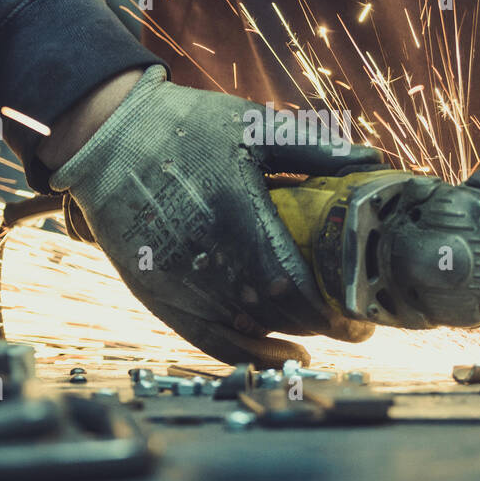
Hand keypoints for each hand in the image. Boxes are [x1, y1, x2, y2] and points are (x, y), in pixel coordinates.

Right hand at [45, 66, 382, 365]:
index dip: (332, 310)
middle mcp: (208, 256)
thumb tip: (370, 161)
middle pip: (277, 313)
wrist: (109, 137)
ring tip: (322, 333)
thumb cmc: (185, 127)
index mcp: (238, 214)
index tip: (362, 316)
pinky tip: (281, 354)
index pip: (295, 284)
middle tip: (354, 325)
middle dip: (321, 325)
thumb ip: (313, 147)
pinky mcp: (157, 293)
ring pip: (248, 331)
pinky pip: (209, 340)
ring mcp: (180, 280)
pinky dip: (249, 354)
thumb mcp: (252, 126)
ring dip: (290, 336)